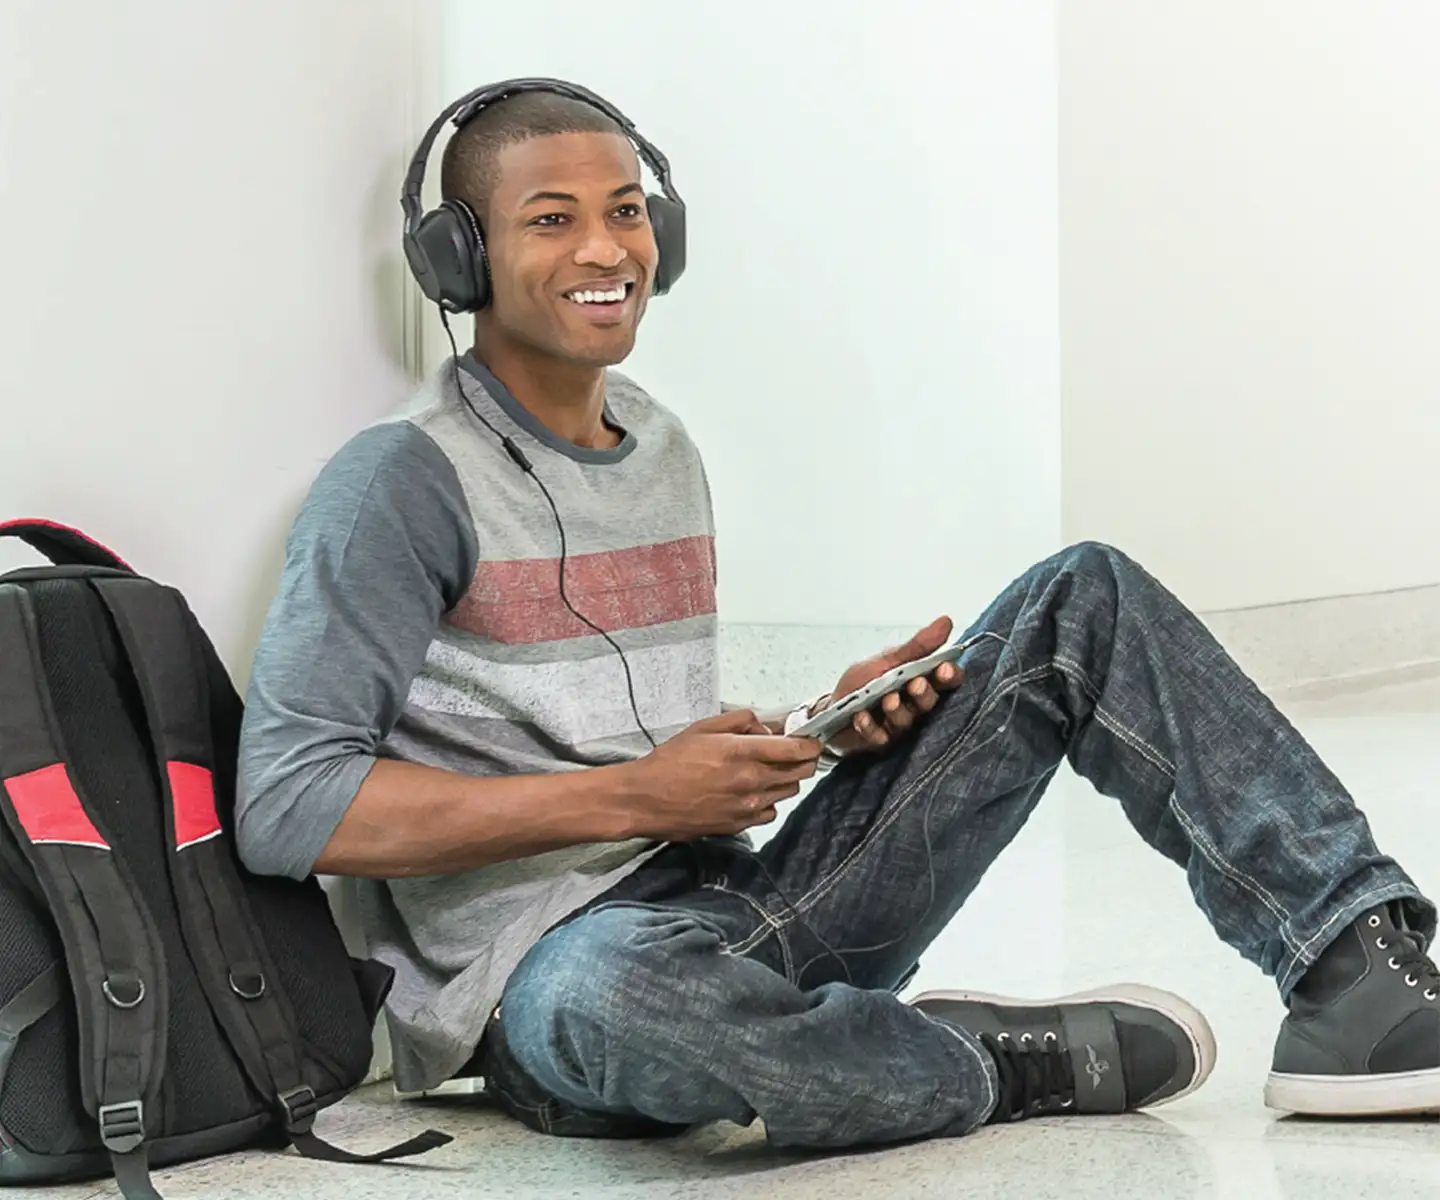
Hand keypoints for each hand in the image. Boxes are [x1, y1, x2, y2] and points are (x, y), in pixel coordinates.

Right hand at [624, 709, 823, 840]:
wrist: (646, 800)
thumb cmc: (670, 762)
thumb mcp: (703, 728)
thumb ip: (740, 722)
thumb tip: (764, 728)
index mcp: (743, 753)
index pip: (797, 750)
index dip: (810, 743)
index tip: (809, 740)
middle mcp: (752, 782)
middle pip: (801, 772)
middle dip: (802, 760)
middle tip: (790, 752)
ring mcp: (748, 806)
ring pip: (789, 792)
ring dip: (785, 779)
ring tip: (765, 771)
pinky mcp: (740, 825)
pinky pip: (770, 812)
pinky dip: (768, 800)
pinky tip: (751, 792)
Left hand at [820, 616, 964, 756]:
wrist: (830, 708)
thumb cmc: (863, 682)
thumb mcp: (887, 660)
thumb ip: (917, 646)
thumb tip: (946, 621)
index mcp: (919, 681)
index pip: (946, 680)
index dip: (950, 676)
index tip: (944, 668)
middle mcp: (913, 706)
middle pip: (929, 702)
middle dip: (923, 693)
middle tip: (915, 684)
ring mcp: (897, 726)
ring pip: (906, 721)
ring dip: (897, 709)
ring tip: (887, 700)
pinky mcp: (878, 741)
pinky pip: (879, 737)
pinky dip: (869, 726)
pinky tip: (861, 717)